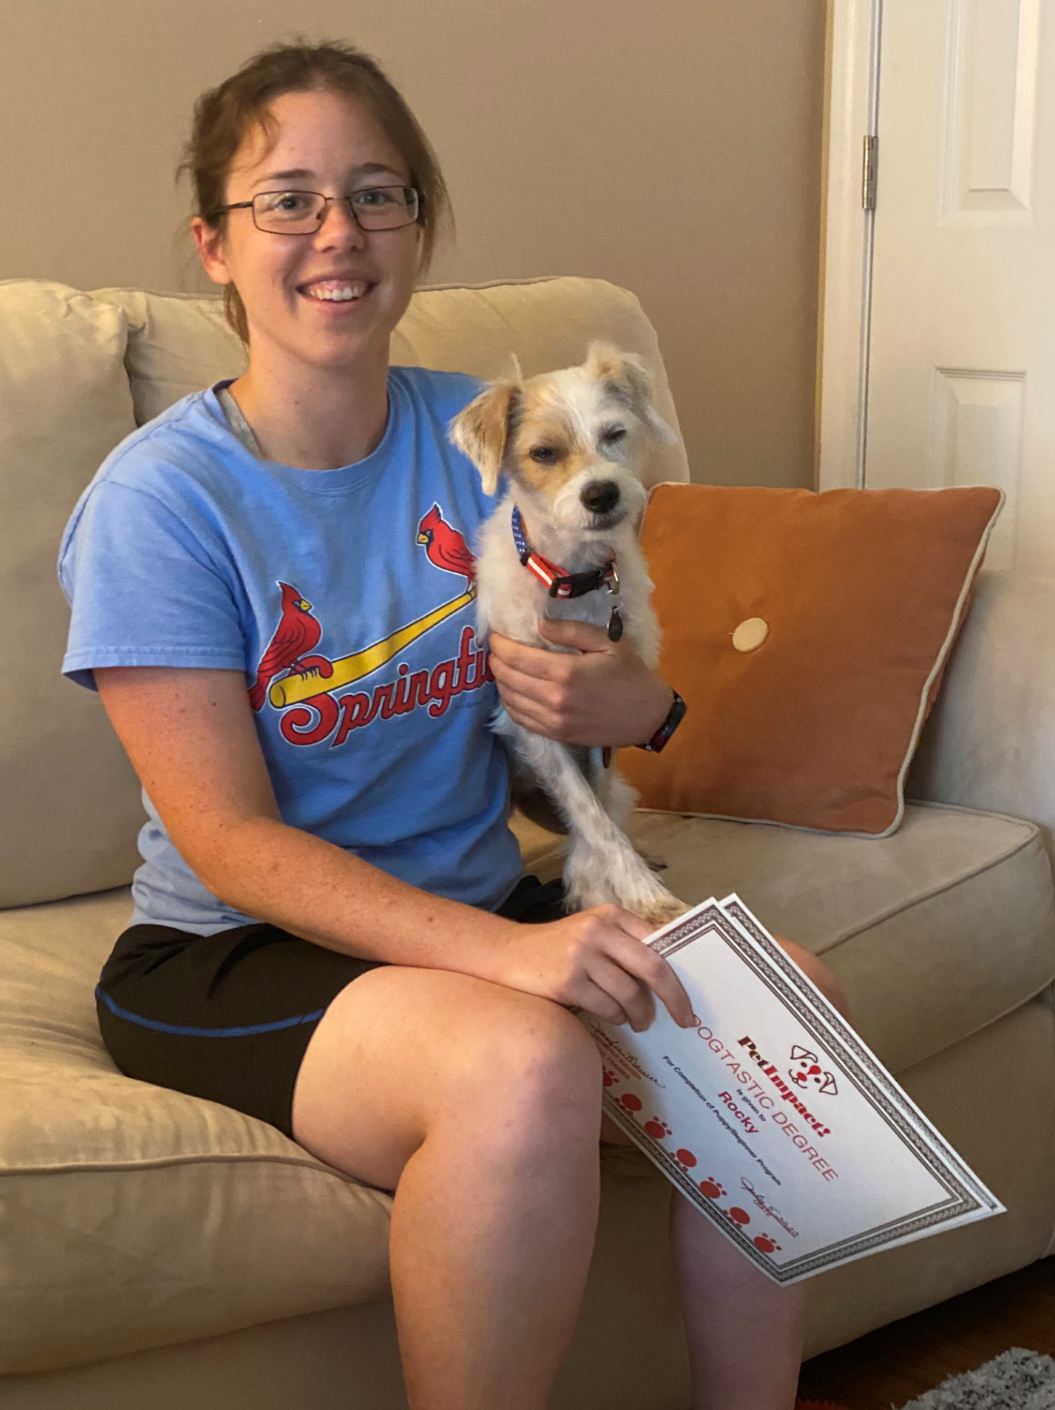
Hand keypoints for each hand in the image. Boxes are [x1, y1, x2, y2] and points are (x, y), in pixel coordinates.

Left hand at [488, 619, 672, 746]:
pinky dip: (510, 703)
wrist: (647, 716)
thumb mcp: (607, 642)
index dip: (500, 645)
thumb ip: (571, 631)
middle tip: (496, 649)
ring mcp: (553, 721)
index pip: (516, 657)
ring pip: (510, 700)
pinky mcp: (555, 735)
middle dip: (496, 661)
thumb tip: (539, 625)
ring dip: (500, 682)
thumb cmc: (630, 674)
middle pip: (508, 678)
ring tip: (502, 667)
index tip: (495, 636)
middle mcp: (553, 699)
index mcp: (565, 673)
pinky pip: (521, 718)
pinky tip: (513, 690)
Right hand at [490, 904, 694, 1031]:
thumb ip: (625, 945)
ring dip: (640, 1015)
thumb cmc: (557, 949)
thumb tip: (670, 978)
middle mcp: (598, 930)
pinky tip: (614, 1018)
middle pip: (653, 967)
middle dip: (674, 998)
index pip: (658, 943)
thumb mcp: (591, 933)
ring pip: (630, 994)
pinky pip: (608, 1008)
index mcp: (611, 915)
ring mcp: (581, 955)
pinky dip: (616, 1018)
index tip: (690, 998)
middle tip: (684, 1019)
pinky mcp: (567, 981)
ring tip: (639, 1022)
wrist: (506, 954)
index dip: (679, 974)